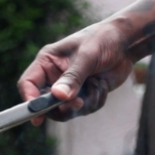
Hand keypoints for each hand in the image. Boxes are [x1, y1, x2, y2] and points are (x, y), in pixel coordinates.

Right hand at [17, 21, 134, 124]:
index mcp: (47, 61)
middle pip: (46, 104)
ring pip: (66, 110)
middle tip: (79, 102)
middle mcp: (55, 76)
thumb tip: (58, 96)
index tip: (38, 115)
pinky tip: (102, 86)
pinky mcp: (83, 95)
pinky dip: (95, 102)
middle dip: (63, 107)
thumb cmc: (103, 40)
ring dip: (84, 103)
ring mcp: (69, 87)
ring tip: (97, 85)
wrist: (126, 44)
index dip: (30, 100)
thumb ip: (72, 77)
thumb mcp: (87, 57)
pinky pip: (83, 110)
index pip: (29, 83)